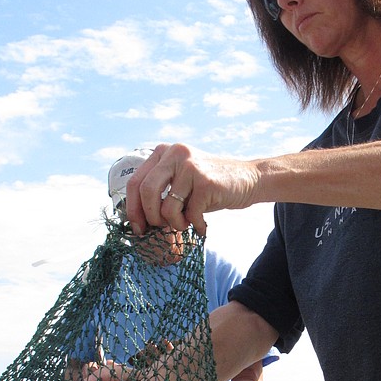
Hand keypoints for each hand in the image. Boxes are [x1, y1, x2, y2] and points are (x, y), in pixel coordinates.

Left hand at [124, 143, 260, 235]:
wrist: (248, 179)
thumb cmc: (209, 187)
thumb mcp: (180, 180)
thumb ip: (159, 190)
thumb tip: (136, 219)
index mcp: (164, 152)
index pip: (135, 182)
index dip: (133, 209)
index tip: (138, 228)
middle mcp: (175, 153)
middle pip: (146, 192)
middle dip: (151, 217)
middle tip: (162, 228)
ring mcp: (191, 166)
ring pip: (167, 207)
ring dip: (175, 223)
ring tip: (186, 223)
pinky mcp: (206, 182)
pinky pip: (189, 213)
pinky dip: (195, 224)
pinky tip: (202, 224)